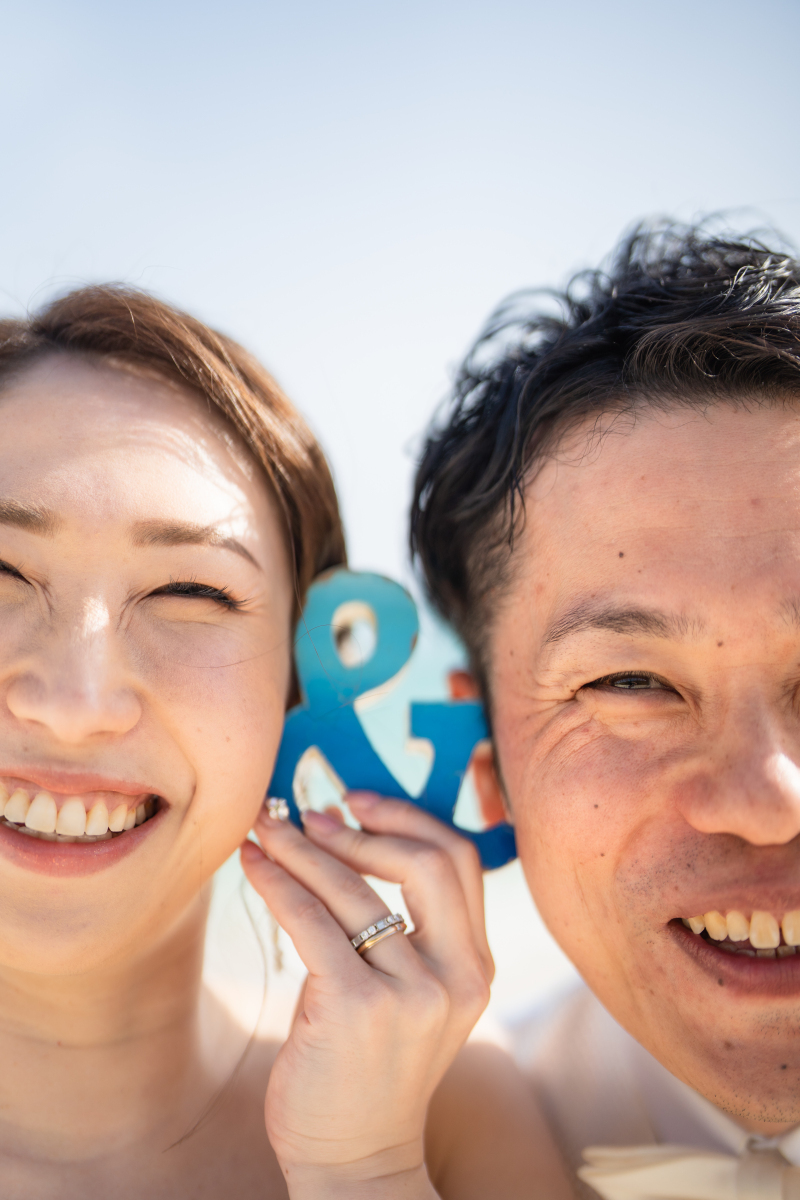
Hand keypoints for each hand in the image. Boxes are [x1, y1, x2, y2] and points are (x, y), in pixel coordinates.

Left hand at [240, 793, 492, 1199]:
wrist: (356, 1159)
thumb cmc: (374, 1068)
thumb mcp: (416, 997)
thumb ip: (407, 931)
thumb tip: (348, 840)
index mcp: (476, 967)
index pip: (460, 861)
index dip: (409, 819)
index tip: (360, 803)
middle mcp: (455, 977)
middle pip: (424, 862)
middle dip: (360, 828)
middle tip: (309, 815)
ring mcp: (409, 995)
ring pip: (355, 890)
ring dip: (302, 849)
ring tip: (266, 831)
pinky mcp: (354, 1009)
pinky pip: (311, 922)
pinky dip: (277, 884)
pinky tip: (254, 867)